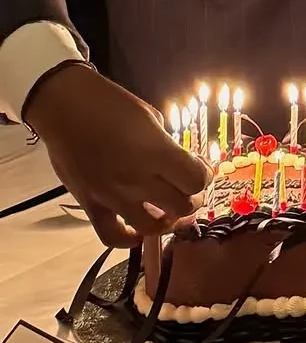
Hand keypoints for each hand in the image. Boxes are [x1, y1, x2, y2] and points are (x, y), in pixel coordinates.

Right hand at [24, 63, 210, 247]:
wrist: (64, 106)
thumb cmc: (110, 104)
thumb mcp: (150, 117)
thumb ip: (166, 145)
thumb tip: (176, 161)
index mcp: (156, 153)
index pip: (196, 181)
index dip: (204, 176)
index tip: (199, 168)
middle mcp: (138, 180)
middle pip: (182, 206)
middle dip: (192, 197)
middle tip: (186, 187)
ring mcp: (113, 196)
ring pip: (154, 227)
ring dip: (167, 219)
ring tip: (167, 208)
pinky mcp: (90, 205)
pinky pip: (112, 237)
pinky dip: (128, 239)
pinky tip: (137, 229)